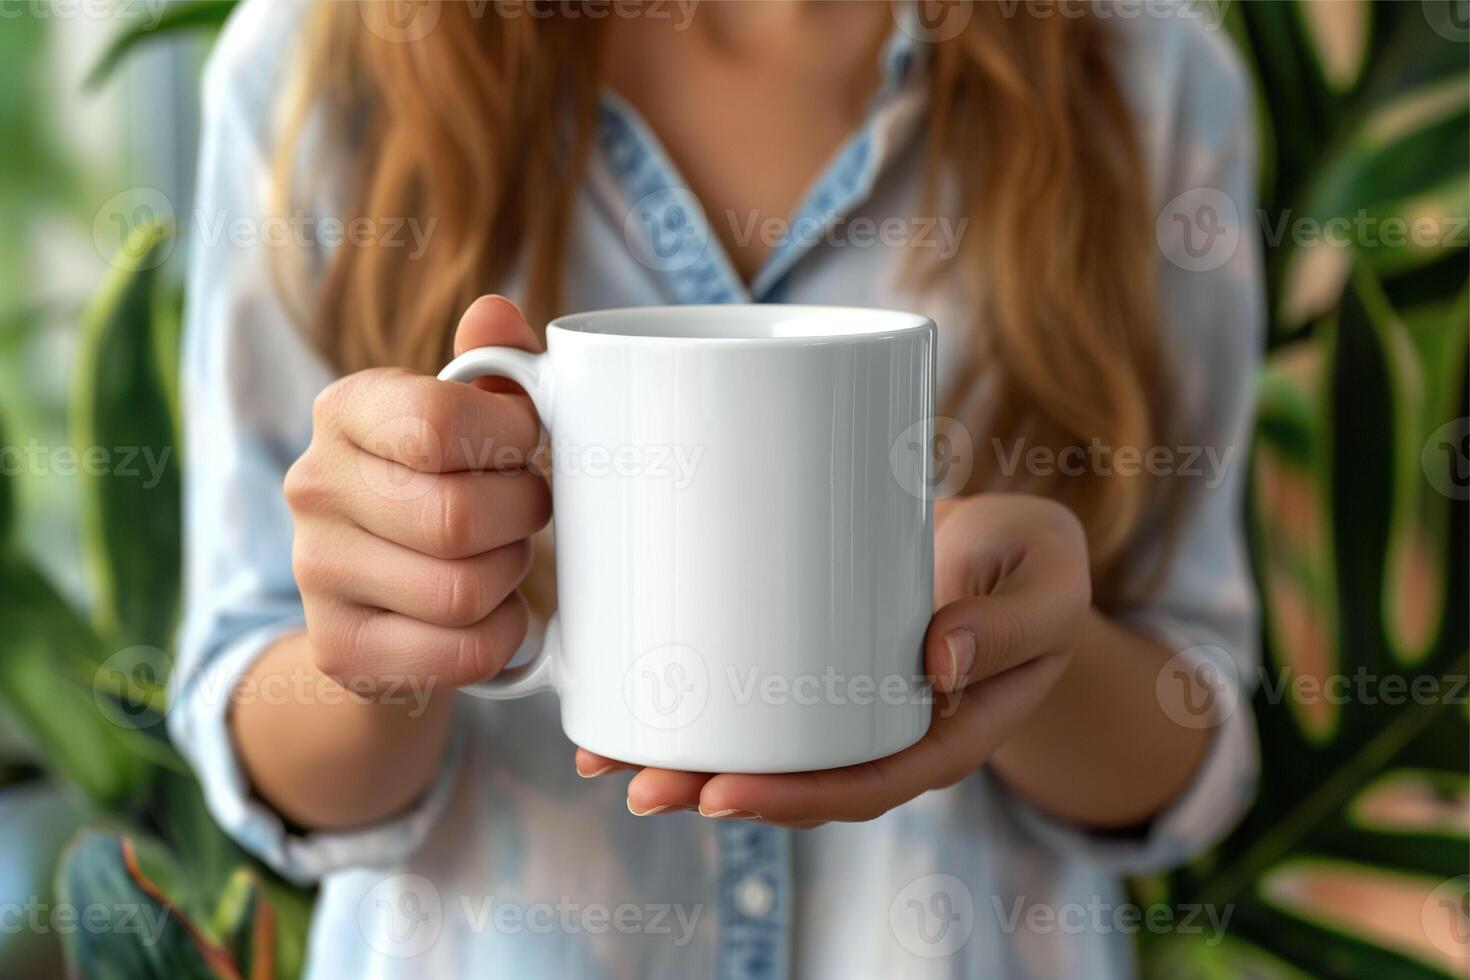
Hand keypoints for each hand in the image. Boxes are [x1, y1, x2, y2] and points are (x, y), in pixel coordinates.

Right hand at [284, 296, 549, 695]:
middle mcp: (313, 485)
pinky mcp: (339, 648)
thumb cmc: (444, 484)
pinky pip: (462, 651)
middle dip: (520, 517)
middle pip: (458, 518)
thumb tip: (494, 314)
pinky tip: (490, 612)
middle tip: (524, 512)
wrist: (382, 597)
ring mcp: (315, 572)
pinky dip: (500, 635)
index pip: (440, 422)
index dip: (512, 440)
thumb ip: (492, 365)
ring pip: (464, 590)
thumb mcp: (466, 417)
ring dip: (510, 577)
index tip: (522, 446)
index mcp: (344, 410)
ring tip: (501, 559)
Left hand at [576, 494, 1091, 826]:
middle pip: (799, 782)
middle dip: (717, 790)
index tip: (724, 793)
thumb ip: (1012, 625)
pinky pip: (758, 702)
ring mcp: (847, 705)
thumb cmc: (1033, 566)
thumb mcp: (1049, 587)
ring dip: (690, 762)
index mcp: (949, 733)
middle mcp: (888, 733)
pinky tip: (634, 702)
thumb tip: (940, 664)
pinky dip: (699, 707)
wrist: (1010, 547)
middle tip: (642, 784)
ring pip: (767, 752)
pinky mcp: (816, 667)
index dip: (795, 798)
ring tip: (608, 760)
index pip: (870, 785)